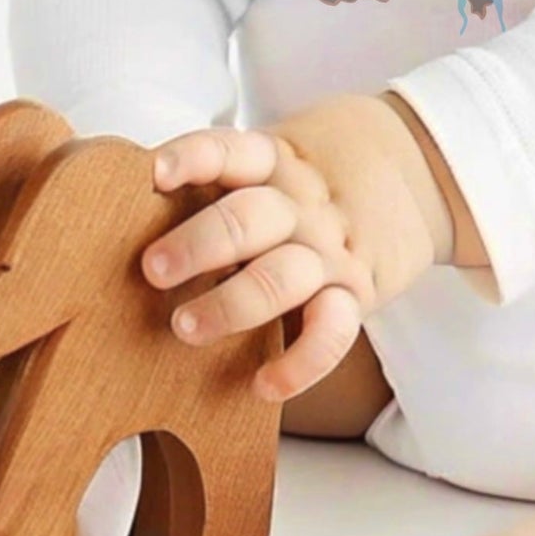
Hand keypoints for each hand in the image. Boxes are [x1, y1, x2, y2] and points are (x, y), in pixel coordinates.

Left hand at [138, 97, 450, 403]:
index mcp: (273, 161)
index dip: (191, 158)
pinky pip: (333, 331)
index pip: (230, 149)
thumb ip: (219, 173)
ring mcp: (328, 250)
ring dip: (234, 303)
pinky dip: (301, 362)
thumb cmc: (312, 173)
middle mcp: (299, 203)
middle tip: (154, 269)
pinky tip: (264, 386)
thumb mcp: (273, 153)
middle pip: (250, 217)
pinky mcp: (356, 293)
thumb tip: (117, 201)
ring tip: (186, 327)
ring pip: (283, 275)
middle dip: (199, 243)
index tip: (154, 173)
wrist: (417, 163)